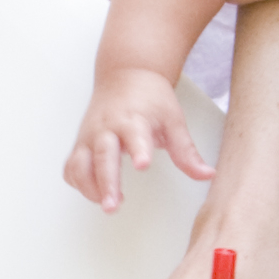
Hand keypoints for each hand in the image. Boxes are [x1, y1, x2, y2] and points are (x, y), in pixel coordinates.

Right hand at [65, 63, 211, 210]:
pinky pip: (71, 168)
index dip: (138, 150)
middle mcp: (107, 127)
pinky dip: (78, 182)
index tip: (143, 165)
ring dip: (90, 187)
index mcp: (133, 119)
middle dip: (106, 182)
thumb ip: (186, 152)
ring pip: (79, 164)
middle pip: (102, 156)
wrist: (126, 73)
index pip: (135, 135)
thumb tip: (207, 175)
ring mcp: (90, 136)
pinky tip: (94, 193)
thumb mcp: (174, 120)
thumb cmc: (149, 97)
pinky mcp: (80, 143)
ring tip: (107, 204)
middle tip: (113, 205)